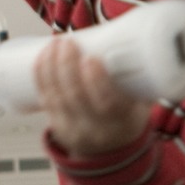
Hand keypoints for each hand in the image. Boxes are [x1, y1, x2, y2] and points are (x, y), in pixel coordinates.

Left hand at [34, 37, 152, 157]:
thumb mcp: (143, 101)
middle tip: (67, 42)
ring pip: (57, 97)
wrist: (112, 150)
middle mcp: (96, 129)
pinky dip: (41, 77)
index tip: (91, 58)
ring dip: (50, 67)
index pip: (107, 103)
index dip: (96, 80)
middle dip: (66, 66)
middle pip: (75, 97)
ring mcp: (73, 129)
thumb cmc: (130, 115)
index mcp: (123, 121)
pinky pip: (45, 100)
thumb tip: (140, 35)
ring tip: (54, 44)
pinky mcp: (57, 125)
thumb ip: (143, 75)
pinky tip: (42, 58)